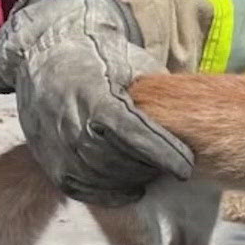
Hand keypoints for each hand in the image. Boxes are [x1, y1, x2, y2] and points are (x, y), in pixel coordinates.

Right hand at [0, 0, 193, 205]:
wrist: (49, 51)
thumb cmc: (105, 57)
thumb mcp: (135, 64)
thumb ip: (158, 92)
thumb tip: (197, 115)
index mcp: (97, 92)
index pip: (134, 132)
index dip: (162, 153)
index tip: (187, 167)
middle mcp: (72, 118)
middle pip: (115, 159)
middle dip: (148, 169)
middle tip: (173, 170)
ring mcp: (55, 139)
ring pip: (97, 175)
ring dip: (130, 181)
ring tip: (153, 177)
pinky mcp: (47, 155)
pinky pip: (77, 185)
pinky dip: (106, 193)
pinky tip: (130, 190)